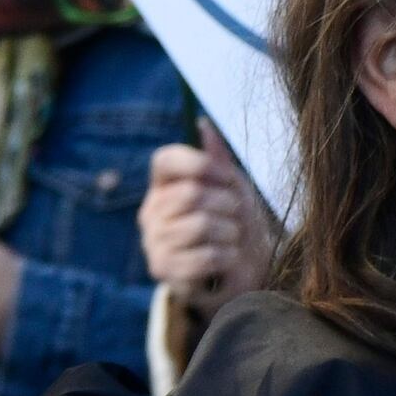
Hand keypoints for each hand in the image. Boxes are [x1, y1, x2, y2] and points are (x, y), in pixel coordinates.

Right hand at [138, 128, 279, 304]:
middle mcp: (151, 212)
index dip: (199, 164)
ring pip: (200, 225)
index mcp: (165, 186)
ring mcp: (153, 242)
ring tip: (230, 239)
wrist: (245, 270)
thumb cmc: (236, 223)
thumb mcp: (233, 188)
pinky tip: (226, 259)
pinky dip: (227, 256)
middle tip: (234, 216)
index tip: (227, 177)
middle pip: (191, 194)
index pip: (165, 159)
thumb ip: (217, 159)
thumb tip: (202, 124)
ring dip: (230, 233)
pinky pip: (204, 256)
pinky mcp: (163, 271)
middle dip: (227, 205)